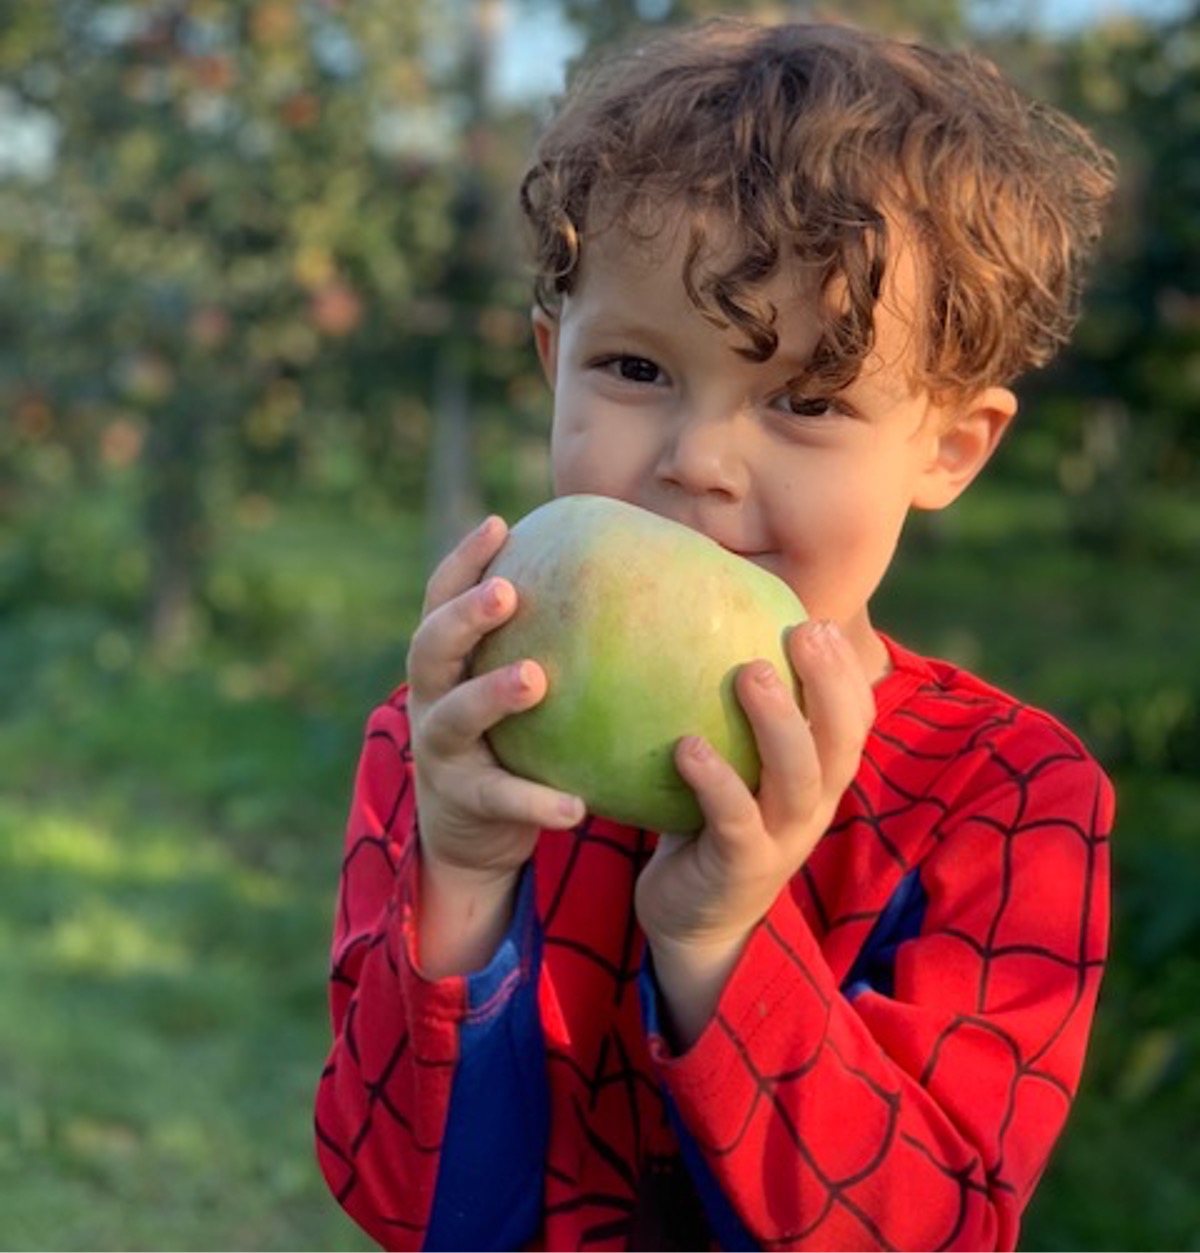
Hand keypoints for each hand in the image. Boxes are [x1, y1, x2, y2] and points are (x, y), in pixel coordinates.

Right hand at [406, 515, 584, 973]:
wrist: (469, 828)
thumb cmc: (510, 734)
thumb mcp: (516, 686)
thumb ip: (552, 641)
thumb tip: (642, 583)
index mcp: (447, 660)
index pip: (441, 597)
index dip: (463, 560)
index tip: (500, 524)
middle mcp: (432, 697)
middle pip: (430, 646)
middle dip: (464, 616)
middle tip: (507, 593)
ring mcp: (441, 749)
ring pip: (455, 716)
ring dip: (492, 693)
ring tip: (536, 678)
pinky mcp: (463, 800)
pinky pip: (499, 796)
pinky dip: (535, 800)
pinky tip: (576, 806)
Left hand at [634, 619, 874, 1044]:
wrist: (695, 921)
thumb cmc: (710, 824)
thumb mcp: (738, 769)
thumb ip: (736, 718)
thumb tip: (703, 629)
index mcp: (819, 778)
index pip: (855, 721)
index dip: (847, 673)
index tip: (819, 622)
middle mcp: (813, 806)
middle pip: (840, 741)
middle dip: (829, 683)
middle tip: (802, 631)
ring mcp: (782, 840)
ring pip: (797, 778)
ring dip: (779, 723)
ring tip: (751, 673)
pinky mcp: (742, 867)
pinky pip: (734, 820)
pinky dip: (715, 782)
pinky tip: (687, 747)